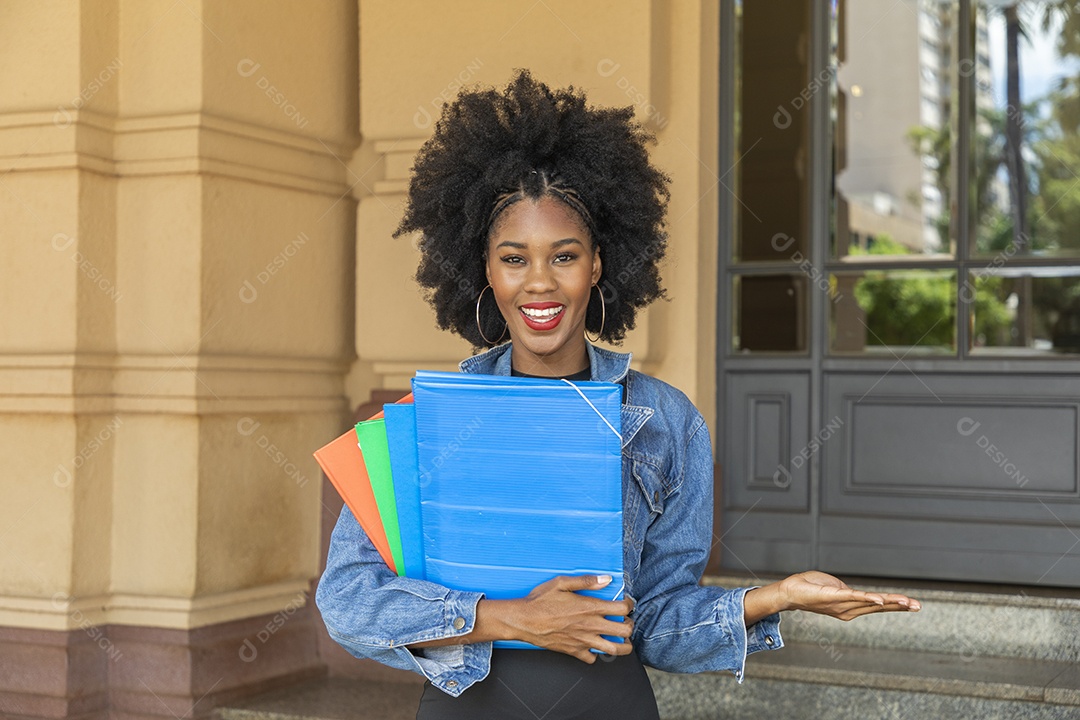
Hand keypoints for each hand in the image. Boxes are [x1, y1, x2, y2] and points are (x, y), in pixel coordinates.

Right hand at [499, 574, 634, 662]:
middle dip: (630, 625)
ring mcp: (584, 641)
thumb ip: (586, 581)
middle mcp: (590, 626)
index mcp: (590, 607)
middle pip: (625, 631)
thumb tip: (606, 579)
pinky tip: (594, 646)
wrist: (524, 620)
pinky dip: (596, 654)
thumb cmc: (540, 601)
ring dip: (623, 645)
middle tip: (626, 621)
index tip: (626, 602)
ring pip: (614, 650)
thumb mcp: (561, 583)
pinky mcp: (574, 651)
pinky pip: (593, 659)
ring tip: (622, 640)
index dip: (629, 604)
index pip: (622, 609)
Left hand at [744, 571, 920, 623]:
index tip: (913, 604)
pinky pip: (852, 598)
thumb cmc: (810, 588)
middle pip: (879, 606)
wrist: (789, 592)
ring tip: (907, 602)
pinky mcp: (832, 596)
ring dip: (889, 602)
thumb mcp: (835, 588)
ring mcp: (841, 603)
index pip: (877, 605)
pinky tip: (880, 600)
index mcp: (850, 605)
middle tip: (918, 606)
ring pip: (870, 603)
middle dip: (899, 606)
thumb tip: (860, 595)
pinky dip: (867, 599)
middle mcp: (848, 608)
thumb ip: (849, 592)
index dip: (895, 604)